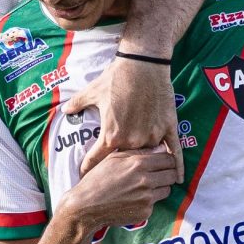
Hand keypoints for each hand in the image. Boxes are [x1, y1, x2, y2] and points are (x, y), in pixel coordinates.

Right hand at [55, 145, 178, 239]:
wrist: (86, 206)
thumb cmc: (98, 179)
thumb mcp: (114, 159)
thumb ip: (138, 153)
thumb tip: (160, 149)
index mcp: (138, 164)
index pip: (168, 159)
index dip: (167, 160)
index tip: (163, 162)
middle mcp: (146, 181)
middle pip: (172, 175)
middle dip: (167, 173)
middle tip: (159, 174)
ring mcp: (147, 198)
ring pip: (167, 190)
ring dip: (160, 188)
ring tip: (145, 187)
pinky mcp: (145, 212)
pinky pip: (155, 204)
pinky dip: (148, 201)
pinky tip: (134, 199)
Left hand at [64, 55, 176, 171]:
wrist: (142, 64)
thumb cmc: (116, 77)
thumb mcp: (92, 91)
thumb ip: (77, 104)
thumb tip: (65, 111)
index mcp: (111, 135)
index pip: (99, 160)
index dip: (90, 168)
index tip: (85, 176)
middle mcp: (132, 140)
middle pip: (126, 162)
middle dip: (121, 167)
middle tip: (116, 176)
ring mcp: (152, 135)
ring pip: (149, 157)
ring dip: (147, 163)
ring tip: (145, 173)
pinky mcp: (168, 128)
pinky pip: (174, 152)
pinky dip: (177, 166)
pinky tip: (178, 179)